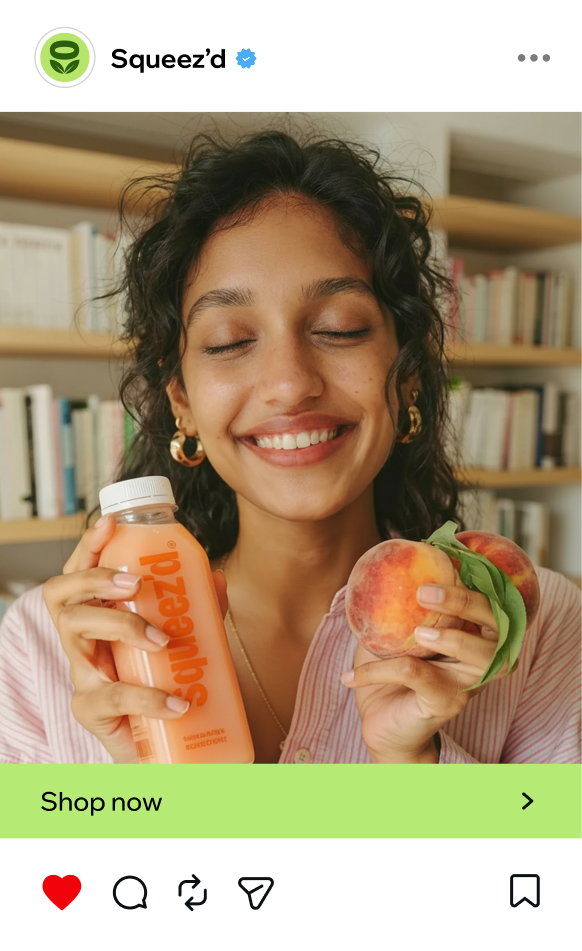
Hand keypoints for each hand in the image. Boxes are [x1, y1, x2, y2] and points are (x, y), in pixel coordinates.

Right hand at [42, 515, 227, 762]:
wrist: (164, 745)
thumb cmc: (165, 681)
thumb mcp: (186, 637)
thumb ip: (199, 608)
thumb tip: (217, 576)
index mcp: (97, 616)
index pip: (78, 573)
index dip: (87, 546)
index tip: (108, 523)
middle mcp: (81, 640)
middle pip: (63, 595)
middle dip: (96, 579)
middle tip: (135, 583)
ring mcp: (81, 674)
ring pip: (75, 633)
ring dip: (120, 625)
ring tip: (162, 640)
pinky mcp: (91, 710)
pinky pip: (111, 696)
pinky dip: (148, 697)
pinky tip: (178, 703)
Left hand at [342, 579, 508, 762]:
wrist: (382, 728)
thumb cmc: (389, 677)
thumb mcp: (390, 635)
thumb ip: (393, 606)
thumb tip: (375, 566)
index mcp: (471, 635)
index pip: (489, 601)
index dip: (478, 578)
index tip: (449, 555)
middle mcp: (480, 659)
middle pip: (496, 623)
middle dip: (467, 601)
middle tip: (426, 591)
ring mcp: (467, 683)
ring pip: (478, 653)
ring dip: (450, 636)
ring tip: (419, 632)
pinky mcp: (446, 703)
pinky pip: (418, 675)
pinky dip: (381, 670)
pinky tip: (352, 675)